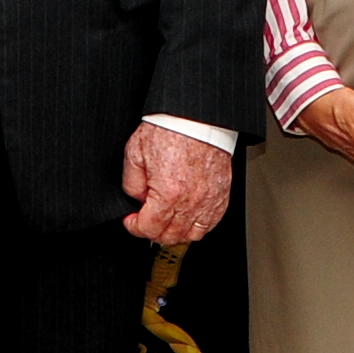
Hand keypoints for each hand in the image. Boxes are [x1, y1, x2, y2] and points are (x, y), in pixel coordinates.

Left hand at [123, 121, 233, 243]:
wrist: (196, 116)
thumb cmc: (170, 129)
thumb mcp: (135, 153)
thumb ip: (131, 183)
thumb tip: (136, 199)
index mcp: (168, 193)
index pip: (149, 228)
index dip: (134, 227)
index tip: (131, 220)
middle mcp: (191, 201)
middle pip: (170, 236)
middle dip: (153, 231)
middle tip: (146, 219)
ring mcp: (209, 199)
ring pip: (192, 234)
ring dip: (176, 232)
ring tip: (167, 221)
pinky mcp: (221, 194)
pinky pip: (211, 222)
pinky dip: (198, 224)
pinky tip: (188, 216)